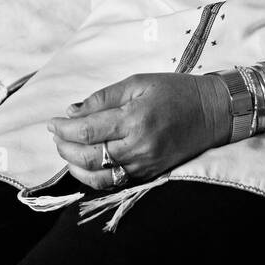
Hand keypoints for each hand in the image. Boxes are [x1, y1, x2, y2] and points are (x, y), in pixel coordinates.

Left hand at [47, 73, 231, 189]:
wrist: (212, 112)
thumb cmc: (175, 90)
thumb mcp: (139, 82)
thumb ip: (103, 98)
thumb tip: (72, 111)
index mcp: (134, 119)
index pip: (87, 130)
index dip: (63, 128)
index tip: (52, 122)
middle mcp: (138, 146)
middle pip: (88, 156)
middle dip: (65, 147)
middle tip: (56, 134)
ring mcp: (144, 164)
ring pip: (98, 176)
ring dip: (75, 166)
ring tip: (67, 150)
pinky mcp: (149, 174)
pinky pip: (114, 182)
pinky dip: (94, 177)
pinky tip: (85, 165)